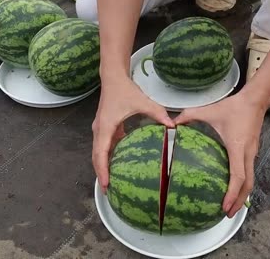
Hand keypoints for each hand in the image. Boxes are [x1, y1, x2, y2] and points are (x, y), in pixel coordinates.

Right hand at [92, 75, 174, 193]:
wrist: (112, 78)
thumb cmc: (125, 90)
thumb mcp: (143, 102)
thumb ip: (158, 113)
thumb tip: (173, 126)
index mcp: (106, 127)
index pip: (100, 153)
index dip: (103, 170)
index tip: (106, 183)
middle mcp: (99, 130)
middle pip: (96, 157)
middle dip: (102, 173)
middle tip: (109, 190)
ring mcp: (100, 129)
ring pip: (99, 152)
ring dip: (104, 166)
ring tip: (112, 181)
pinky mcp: (105, 128)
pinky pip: (105, 146)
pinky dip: (108, 156)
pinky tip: (119, 164)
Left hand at [174, 91, 266, 217]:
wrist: (254, 101)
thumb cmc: (233, 107)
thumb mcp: (209, 111)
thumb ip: (189, 116)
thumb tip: (171, 124)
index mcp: (237, 148)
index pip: (237, 176)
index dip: (232, 193)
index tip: (224, 205)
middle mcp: (247, 154)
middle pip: (247, 185)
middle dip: (239, 202)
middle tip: (227, 214)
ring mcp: (252, 154)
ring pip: (250, 181)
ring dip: (243, 195)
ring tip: (231, 207)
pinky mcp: (252, 153)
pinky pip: (249, 173)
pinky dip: (244, 185)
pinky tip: (234, 190)